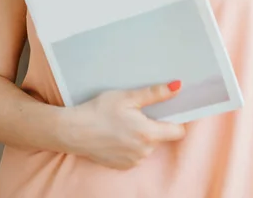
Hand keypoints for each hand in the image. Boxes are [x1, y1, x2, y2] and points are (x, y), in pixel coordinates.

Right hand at [58, 81, 185, 169]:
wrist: (75, 131)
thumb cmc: (100, 111)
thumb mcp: (128, 97)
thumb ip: (156, 93)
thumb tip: (178, 87)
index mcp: (149, 134)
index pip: (178, 132)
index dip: (176, 120)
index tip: (167, 110)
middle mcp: (144, 152)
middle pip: (161, 137)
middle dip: (154, 124)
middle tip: (137, 111)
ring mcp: (133, 161)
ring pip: (148, 145)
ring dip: (142, 135)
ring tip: (124, 122)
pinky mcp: (123, 166)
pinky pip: (136, 153)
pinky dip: (131, 144)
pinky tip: (117, 133)